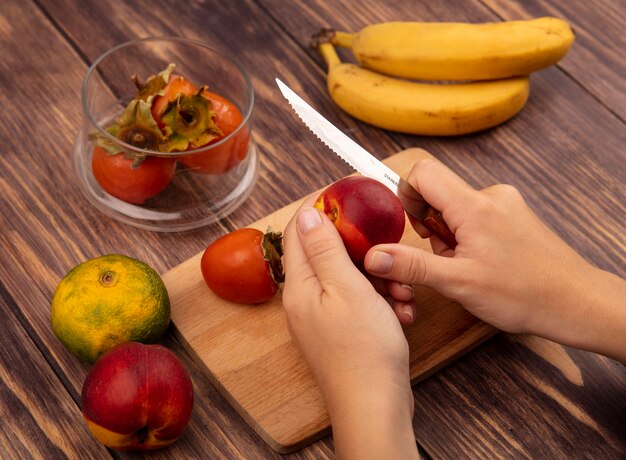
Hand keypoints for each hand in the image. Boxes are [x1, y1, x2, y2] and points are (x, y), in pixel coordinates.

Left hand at [283, 197, 418, 458]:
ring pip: (352, 279)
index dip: (322, 208)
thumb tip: (306, 212)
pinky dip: (382, 302)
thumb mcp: (346, 288)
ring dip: (380, 280)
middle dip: (365, 253)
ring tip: (401, 295)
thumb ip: (324, 248)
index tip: (348, 196)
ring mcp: (325, 317)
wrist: (376, 407)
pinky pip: (361, 302)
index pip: (301, 231)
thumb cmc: (362, 351)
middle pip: (332, 255)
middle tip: (388, 259)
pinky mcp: (343, 331)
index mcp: (300, 286)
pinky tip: (401, 314)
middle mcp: (307, 300)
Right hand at [364, 156, 625, 361]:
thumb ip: (411, 265)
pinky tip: (482, 264)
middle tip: (445, 259)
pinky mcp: (514, 215)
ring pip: (456, 207)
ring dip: (450, 235)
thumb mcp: (458, 283)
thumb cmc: (524, 294)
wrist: (577, 303)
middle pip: (438, 192)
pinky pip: (476, 216)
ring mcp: (505, 204)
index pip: (422, 172)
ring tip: (467, 267)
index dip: (407, 196)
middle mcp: (491, 196)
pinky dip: (468, 237)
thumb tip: (373, 256)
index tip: (414, 228)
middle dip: (430, 226)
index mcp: (474, 206)